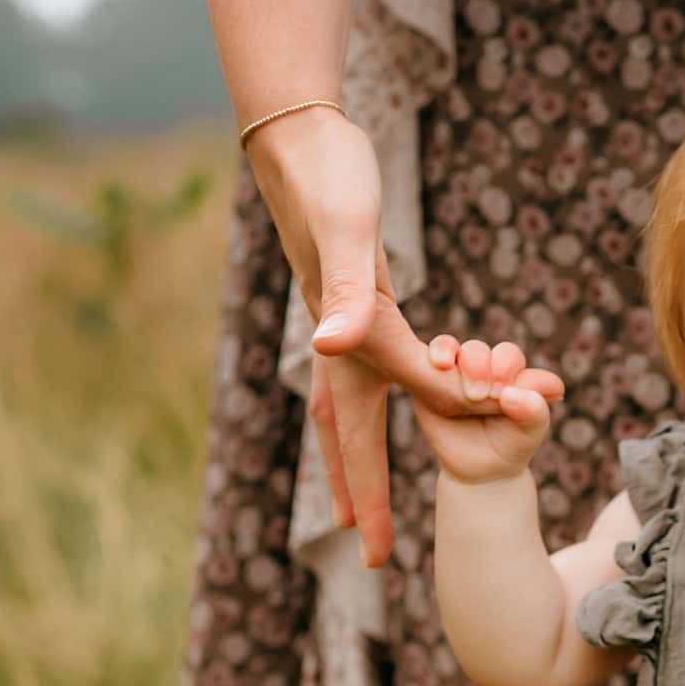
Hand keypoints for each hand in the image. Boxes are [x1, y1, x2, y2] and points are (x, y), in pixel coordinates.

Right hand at [248, 108, 559, 563]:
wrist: (297, 131)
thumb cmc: (325, 174)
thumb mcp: (344, 228)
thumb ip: (344, 290)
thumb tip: (330, 347)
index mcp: (347, 337)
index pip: (378, 425)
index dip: (380, 490)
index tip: (378, 552)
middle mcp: (340, 341)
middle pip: (350, 436)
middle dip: (361, 496)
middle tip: (371, 553)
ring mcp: (342, 324)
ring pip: (352, 408)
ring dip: (358, 458)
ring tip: (359, 507)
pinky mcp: (351, 300)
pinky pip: (368, 370)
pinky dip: (373, 401)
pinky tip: (387, 404)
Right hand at [412, 336, 557, 485]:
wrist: (480, 471)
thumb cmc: (511, 444)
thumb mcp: (531, 431)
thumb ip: (534, 410)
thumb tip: (511, 394)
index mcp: (510, 371)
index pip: (507, 356)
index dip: (504, 368)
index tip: (503, 395)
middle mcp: (482, 365)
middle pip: (476, 350)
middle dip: (477, 368)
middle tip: (479, 396)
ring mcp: (453, 370)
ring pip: (449, 348)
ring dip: (451, 358)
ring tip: (454, 386)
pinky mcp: (426, 377)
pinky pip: (426, 359)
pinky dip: (434, 354)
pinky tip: (440, 364)